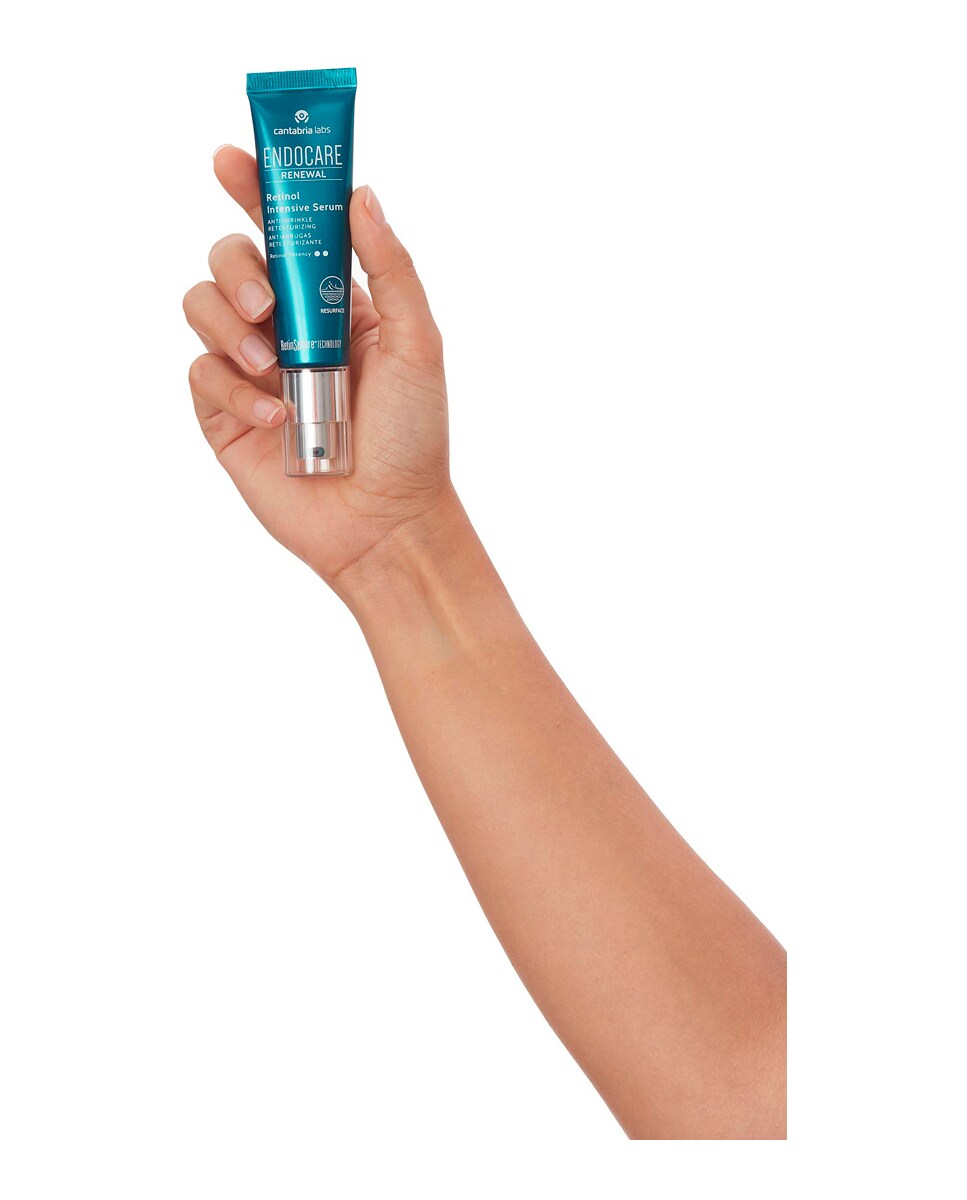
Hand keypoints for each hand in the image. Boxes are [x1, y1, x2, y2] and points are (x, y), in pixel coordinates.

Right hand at [183, 147, 453, 589]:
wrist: (386, 523)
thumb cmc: (414, 438)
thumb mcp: (418, 344)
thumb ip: (391, 268)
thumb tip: (361, 194)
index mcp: (335, 302)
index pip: (285, 231)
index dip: (254, 189)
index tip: (230, 160)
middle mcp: (287, 328)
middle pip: (230, 258)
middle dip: (238, 268)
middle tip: (267, 305)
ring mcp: (252, 371)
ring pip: (200, 306)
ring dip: (227, 325)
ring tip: (271, 368)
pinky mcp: (225, 416)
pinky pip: (201, 375)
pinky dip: (233, 391)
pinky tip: (274, 420)